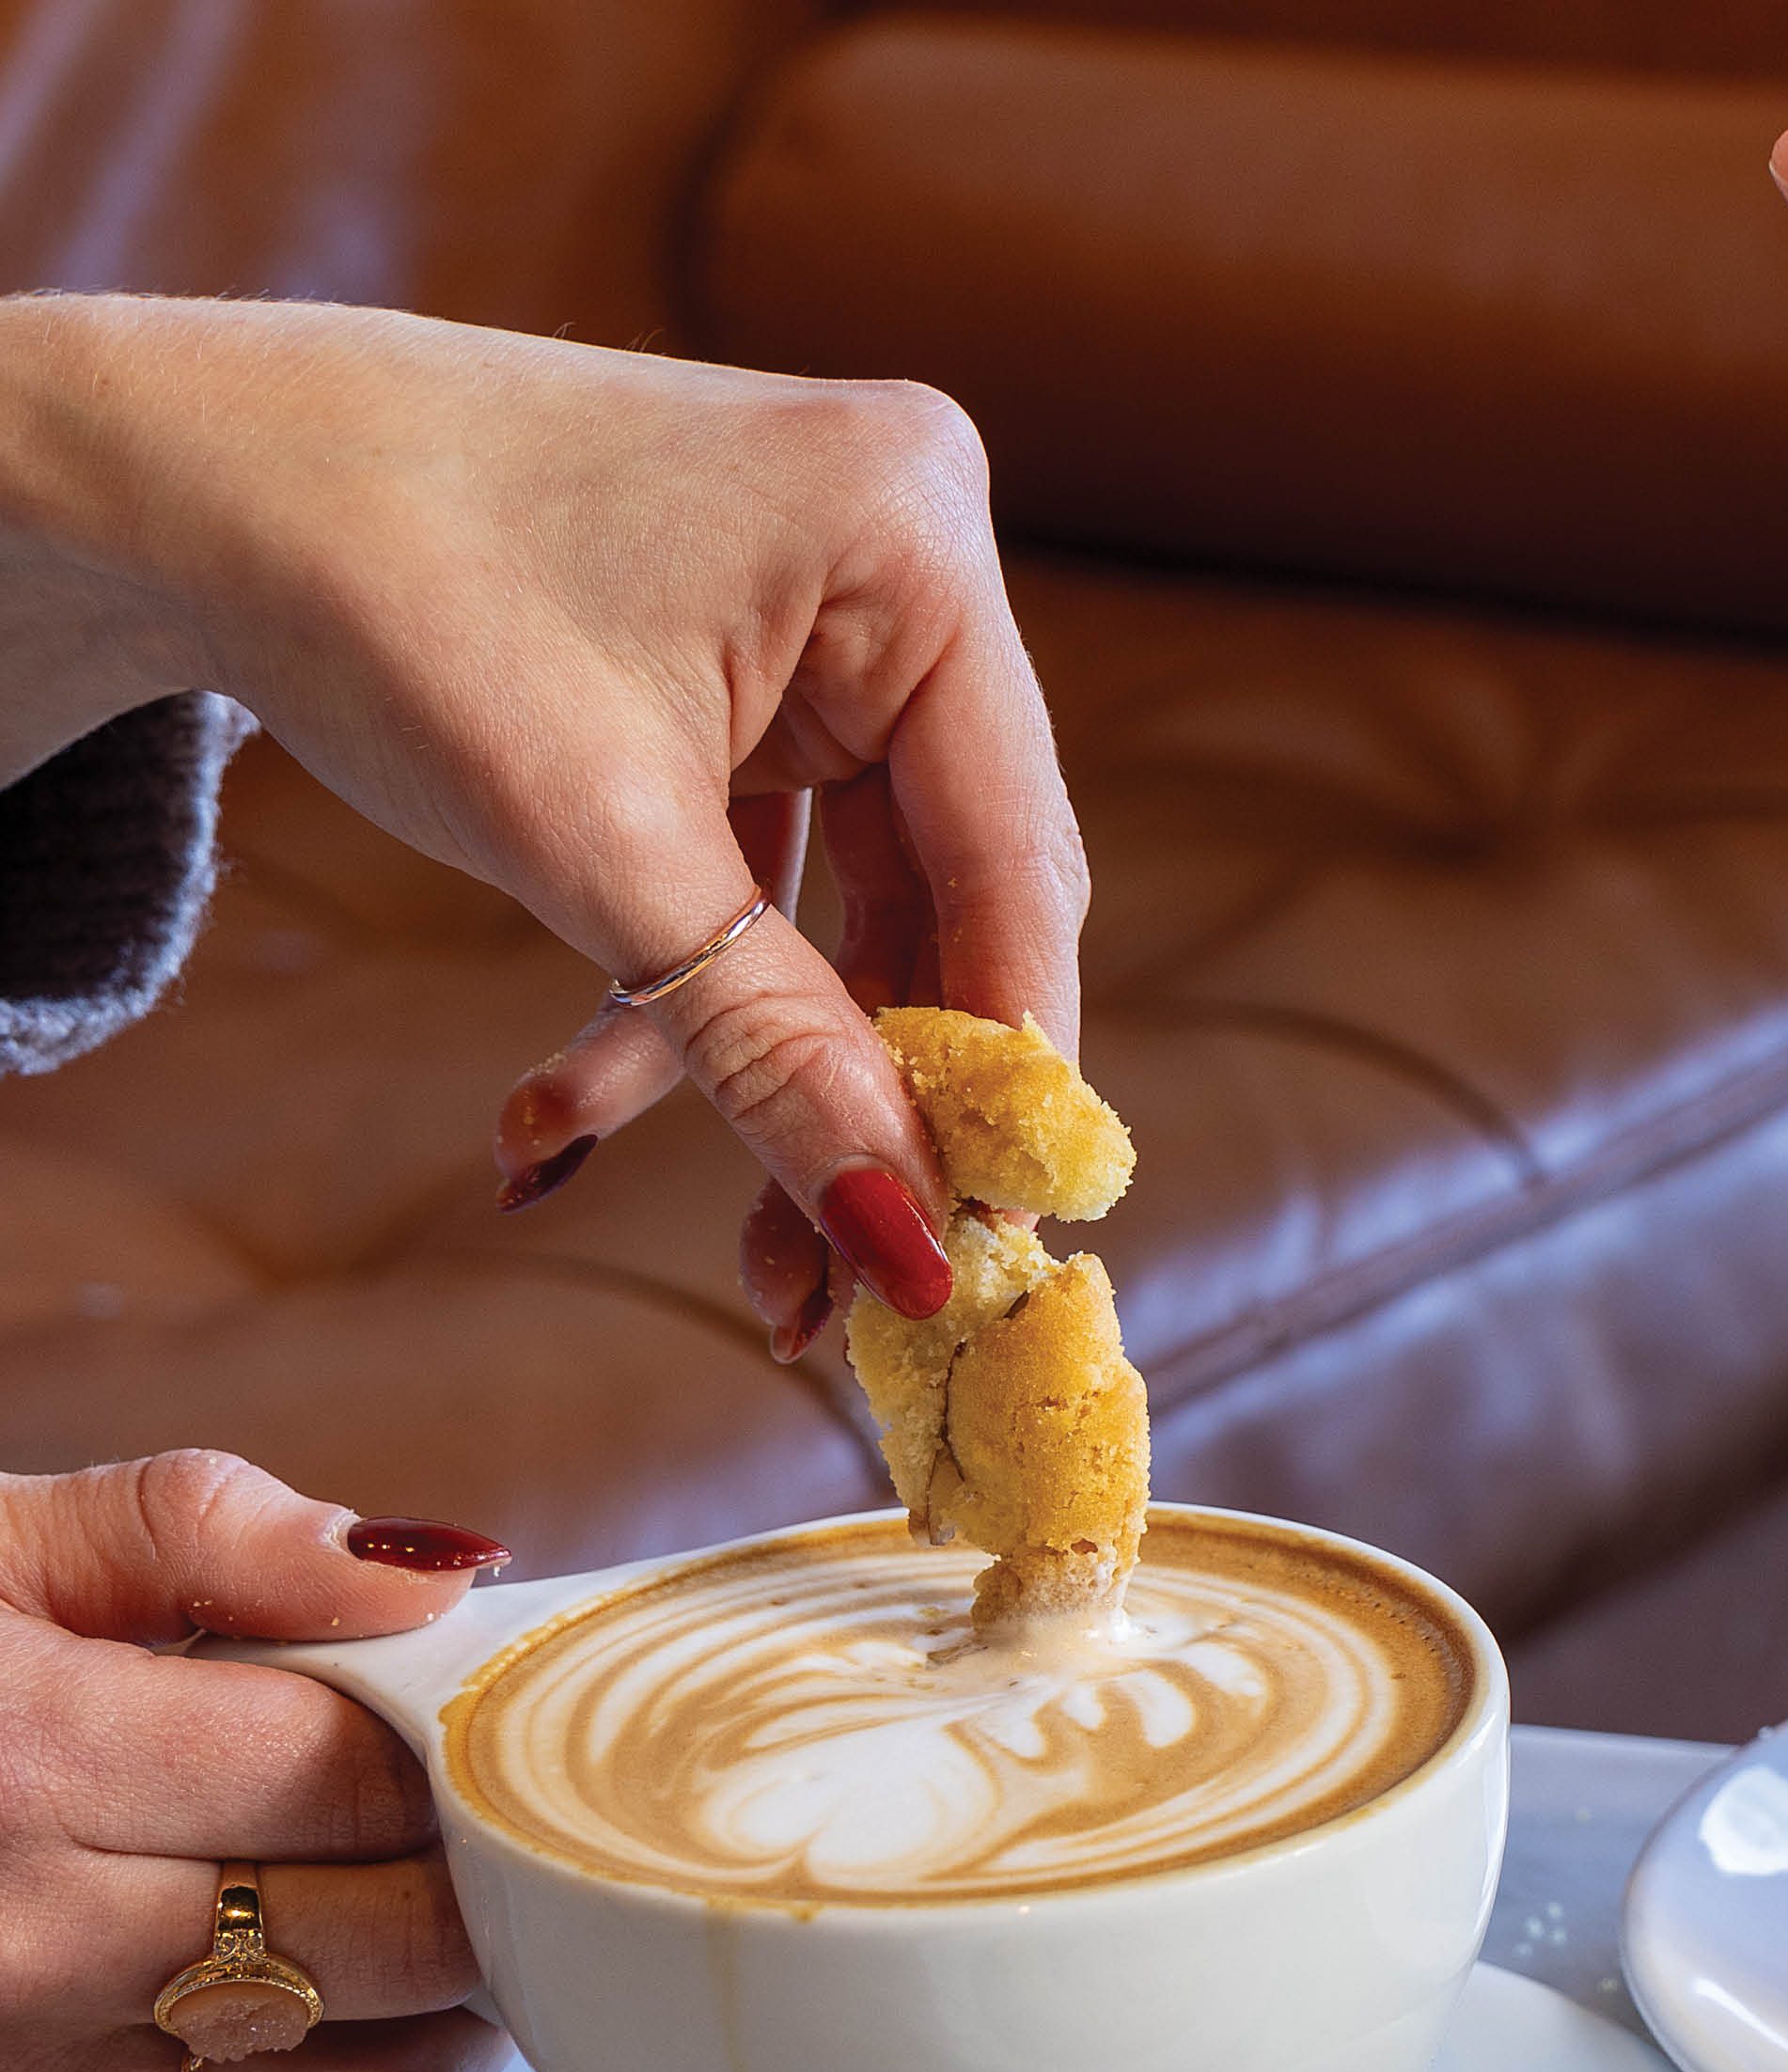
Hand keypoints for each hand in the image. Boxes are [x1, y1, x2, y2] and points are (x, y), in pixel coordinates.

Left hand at [0, 295, 1093, 1352]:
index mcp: (914, 540)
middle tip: (848, 1289)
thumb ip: (774, 1049)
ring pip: (857, 907)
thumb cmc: (375, 584)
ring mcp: (840, 613)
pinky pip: (775, 869)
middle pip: (951, 897)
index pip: (1015, 861)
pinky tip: (570, 1109)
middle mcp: (912, 558)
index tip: (983, 1253)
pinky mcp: (763, 667)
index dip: (1002, 1075)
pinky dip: (688, 989)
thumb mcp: (590, 844)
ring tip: (732, 1267)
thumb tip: (911, 1248)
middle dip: (871, 1098)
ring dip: (767, 1074)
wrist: (179, 473)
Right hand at [0, 1453, 507, 2071]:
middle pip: (405, 1938)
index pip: (362, 1776)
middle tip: (478, 1823)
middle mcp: (38, 1945)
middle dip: (477, 1876)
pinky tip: (329, 2002)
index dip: (452, 1745)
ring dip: (451, 2014)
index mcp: (36, 1762)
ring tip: (427, 1921)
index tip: (466, 1723)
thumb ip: (198, 1529)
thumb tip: (416, 1580)